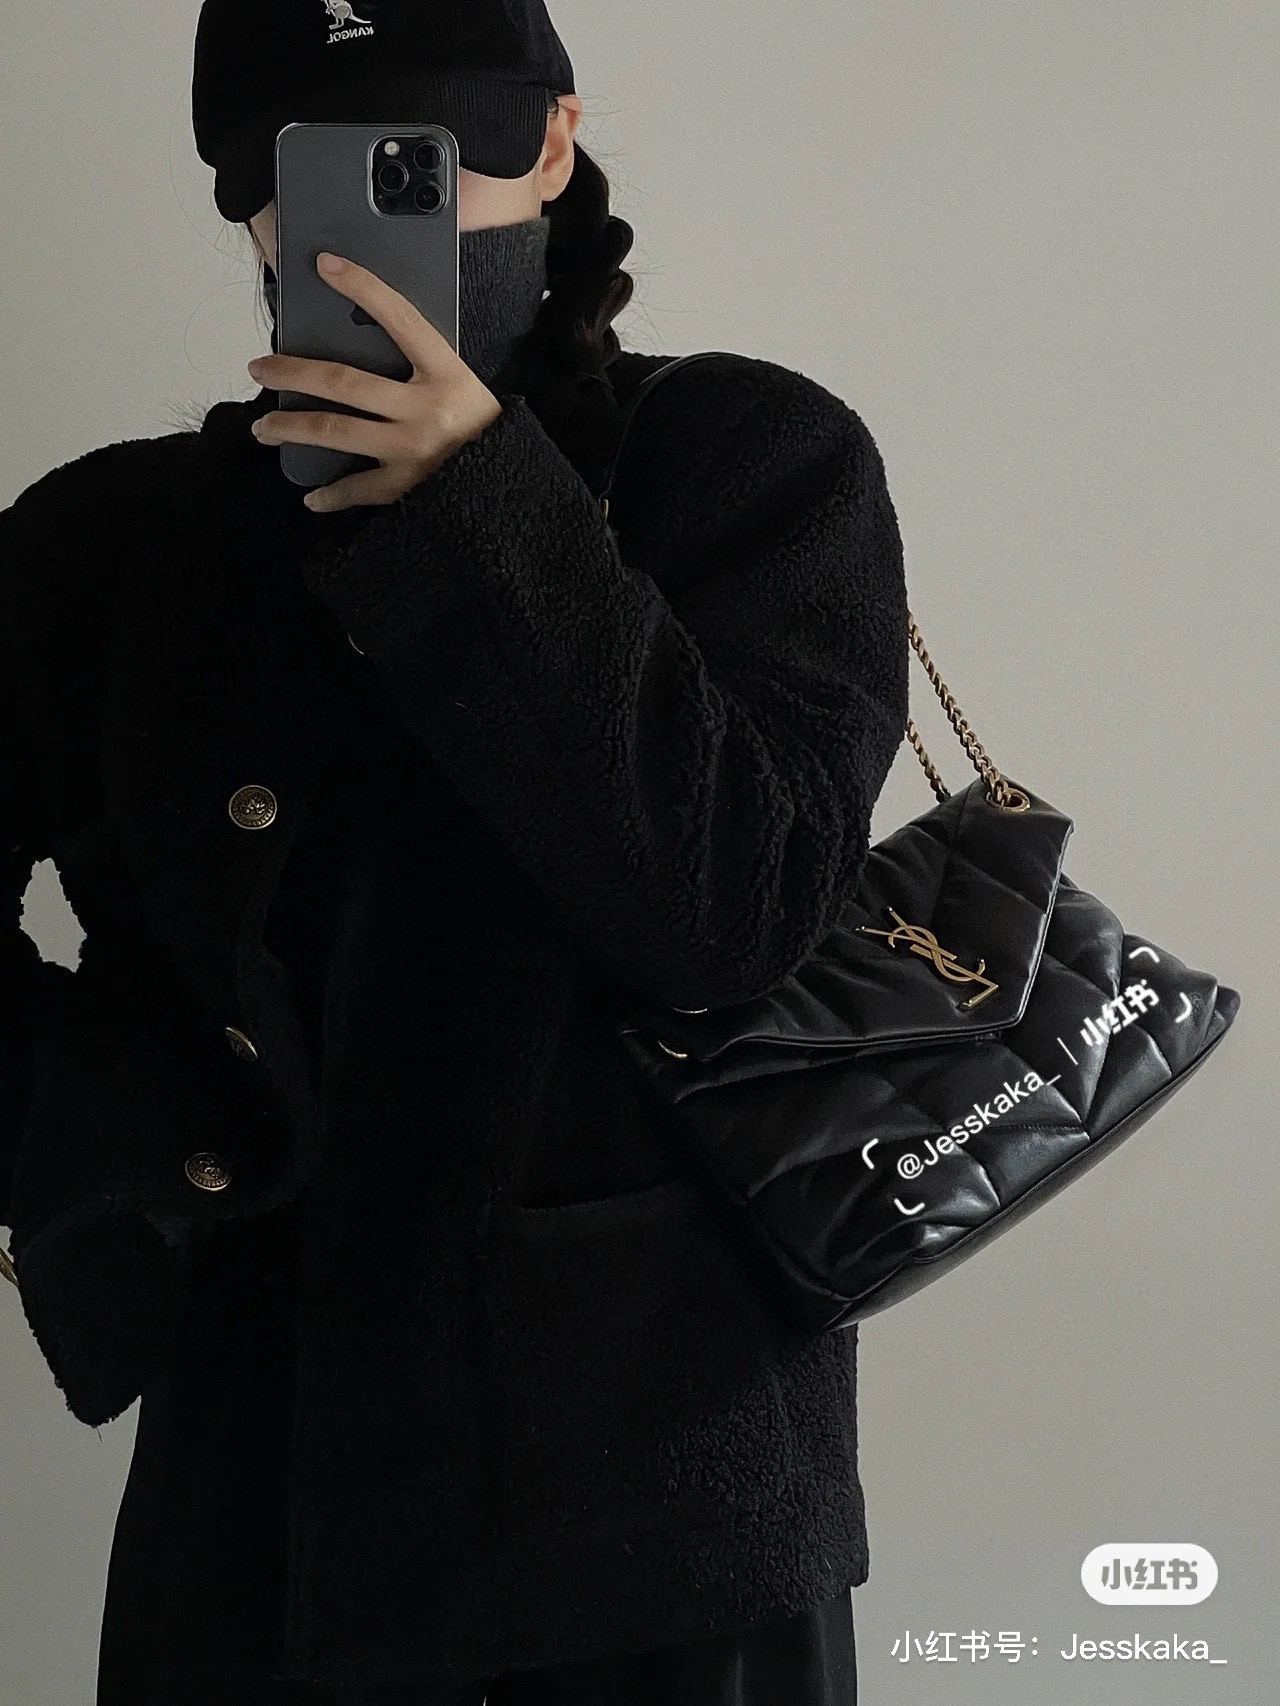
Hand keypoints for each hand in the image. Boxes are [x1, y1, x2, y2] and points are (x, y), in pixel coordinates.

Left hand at [246, 251, 502, 511]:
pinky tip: (311, 495)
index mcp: (445, 374)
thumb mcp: (461, 387)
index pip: (399, 318)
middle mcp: (426, 410)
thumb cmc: (485, 432)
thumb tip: (361, 349)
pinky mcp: (408, 487)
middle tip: (261, 368)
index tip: (325, 265)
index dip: (362, 287)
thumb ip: (421, 368)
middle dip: (292, 372)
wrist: (516, 486)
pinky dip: (331, 494)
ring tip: (264, 427)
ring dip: (291, 427)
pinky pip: (358, 489)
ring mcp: (413, 450)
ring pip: (335, 431)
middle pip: (342, 381)